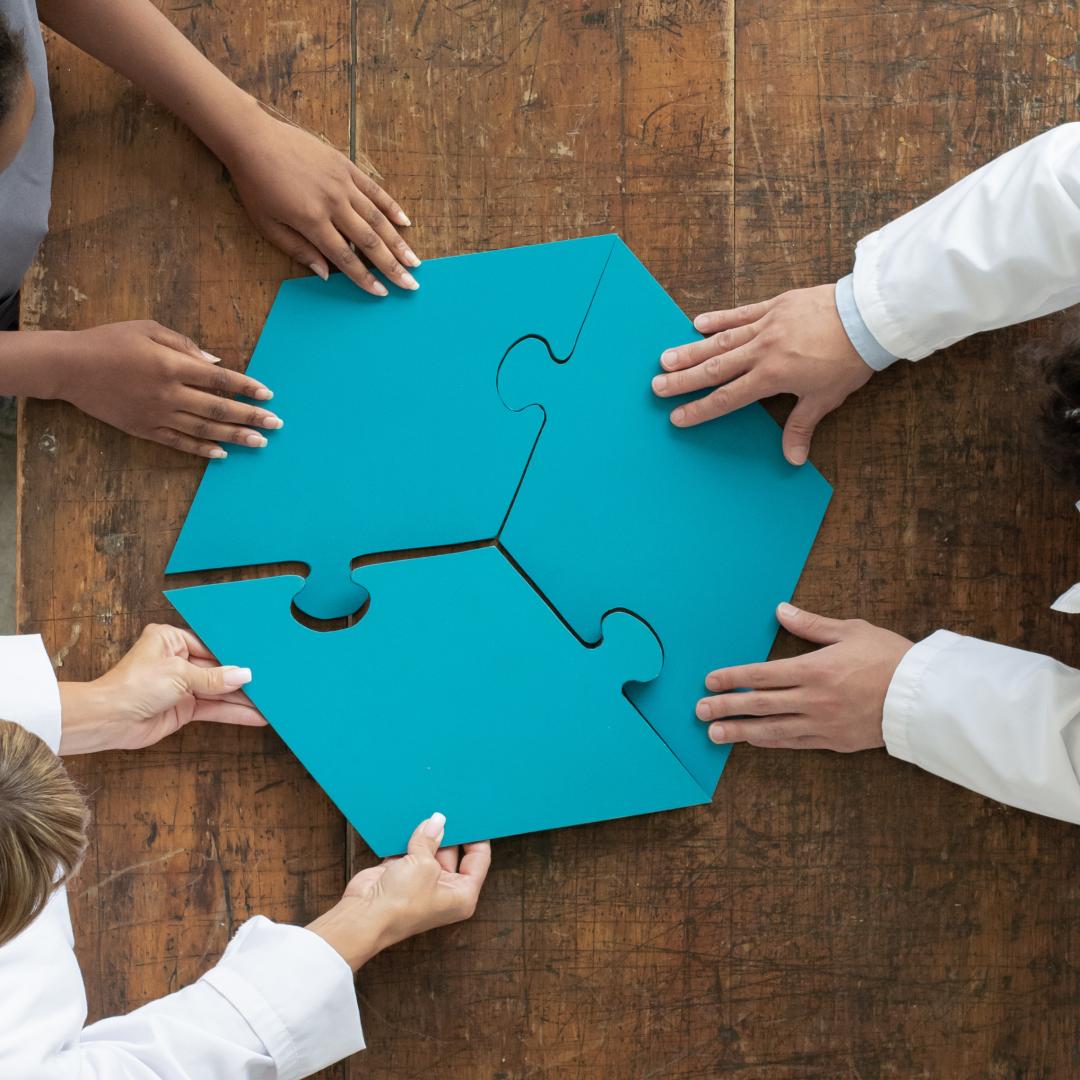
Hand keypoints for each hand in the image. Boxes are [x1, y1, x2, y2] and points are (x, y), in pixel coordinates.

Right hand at [43, 321, 281, 458]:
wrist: (68, 367)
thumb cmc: (109, 341)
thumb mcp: (148, 329)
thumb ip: (184, 345)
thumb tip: (216, 362)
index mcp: (171, 365)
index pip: (220, 379)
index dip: (247, 387)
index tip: (268, 395)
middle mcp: (168, 394)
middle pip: (218, 408)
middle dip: (251, 416)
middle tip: (276, 424)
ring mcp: (156, 415)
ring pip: (204, 429)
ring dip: (235, 436)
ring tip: (259, 442)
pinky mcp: (144, 429)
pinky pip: (179, 443)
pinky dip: (202, 449)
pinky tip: (222, 453)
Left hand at [58, 624, 264, 754]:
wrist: (109, 719)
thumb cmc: (133, 686)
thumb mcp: (179, 674)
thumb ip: (214, 678)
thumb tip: (244, 676)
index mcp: (170, 640)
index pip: (211, 646)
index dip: (233, 656)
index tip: (257, 661)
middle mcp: (176, 661)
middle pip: (217, 669)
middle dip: (241, 678)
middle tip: (270, 682)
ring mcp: (180, 686)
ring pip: (218, 691)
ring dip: (241, 698)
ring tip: (268, 702)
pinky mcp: (183, 708)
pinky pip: (213, 708)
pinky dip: (232, 712)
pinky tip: (253, 715)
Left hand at [222, 109, 420, 297]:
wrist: (253, 139)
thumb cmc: (256, 185)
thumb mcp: (268, 225)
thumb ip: (298, 250)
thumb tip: (325, 274)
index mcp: (312, 221)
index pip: (345, 258)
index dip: (365, 279)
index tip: (381, 293)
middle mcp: (332, 203)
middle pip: (369, 242)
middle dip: (392, 267)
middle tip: (410, 285)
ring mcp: (342, 183)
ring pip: (377, 218)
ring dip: (398, 242)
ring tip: (414, 261)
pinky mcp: (345, 166)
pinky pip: (374, 190)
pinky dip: (391, 207)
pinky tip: (405, 222)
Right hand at [307, 813, 490, 970]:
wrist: (364, 917)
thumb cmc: (401, 904)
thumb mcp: (424, 865)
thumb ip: (430, 840)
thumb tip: (436, 821)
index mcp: (462, 895)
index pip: (478, 861)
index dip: (476, 837)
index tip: (473, 817)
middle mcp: (444, 890)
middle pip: (453, 853)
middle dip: (448, 832)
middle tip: (447, 808)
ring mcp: (421, 882)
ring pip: (429, 849)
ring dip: (425, 834)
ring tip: (427, 810)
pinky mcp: (400, 875)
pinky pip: (409, 850)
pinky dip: (407, 838)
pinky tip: (409, 819)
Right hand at [652, 284, 872, 464]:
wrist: (867, 318)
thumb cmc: (849, 360)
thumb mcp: (826, 398)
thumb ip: (801, 426)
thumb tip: (792, 459)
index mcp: (772, 376)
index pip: (727, 397)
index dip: (700, 409)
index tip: (678, 417)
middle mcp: (762, 351)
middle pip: (714, 368)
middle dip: (683, 380)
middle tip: (656, 387)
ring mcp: (766, 325)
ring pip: (720, 341)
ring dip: (691, 351)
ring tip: (665, 358)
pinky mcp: (775, 305)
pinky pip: (740, 313)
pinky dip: (718, 318)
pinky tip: (697, 323)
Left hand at [696, 603, 912, 750]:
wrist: (923, 697)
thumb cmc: (890, 657)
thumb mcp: (851, 631)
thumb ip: (811, 625)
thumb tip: (781, 610)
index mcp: (815, 669)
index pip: (762, 675)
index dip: (732, 678)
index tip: (710, 681)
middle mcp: (814, 699)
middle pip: (760, 704)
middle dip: (726, 707)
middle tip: (699, 711)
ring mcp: (823, 723)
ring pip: (772, 729)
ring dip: (740, 731)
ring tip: (715, 734)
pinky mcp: (835, 741)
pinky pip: (795, 742)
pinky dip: (771, 741)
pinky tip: (753, 740)